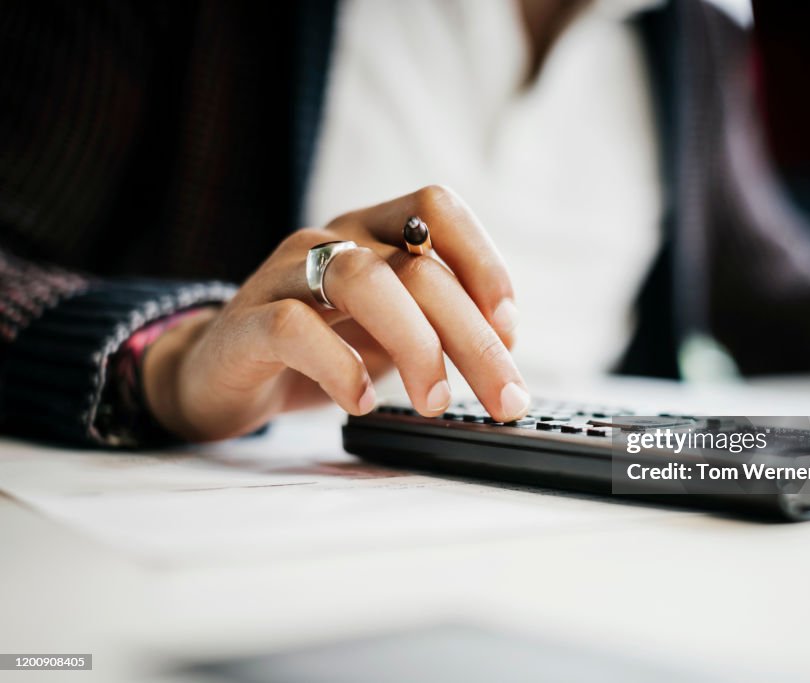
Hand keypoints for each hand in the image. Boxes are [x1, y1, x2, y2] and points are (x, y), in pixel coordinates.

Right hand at [143, 186, 527, 441]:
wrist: (220, 376)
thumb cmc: (319, 350)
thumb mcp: (389, 330)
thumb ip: (438, 324)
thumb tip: (504, 345)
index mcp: (371, 232)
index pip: (436, 209)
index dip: (483, 262)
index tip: (510, 328)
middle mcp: (331, 240)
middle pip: (416, 267)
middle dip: (473, 338)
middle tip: (503, 399)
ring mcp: (284, 276)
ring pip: (361, 279)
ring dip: (416, 345)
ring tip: (434, 401)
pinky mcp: (247, 322)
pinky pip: (294, 327)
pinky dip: (340, 367)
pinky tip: (359, 401)